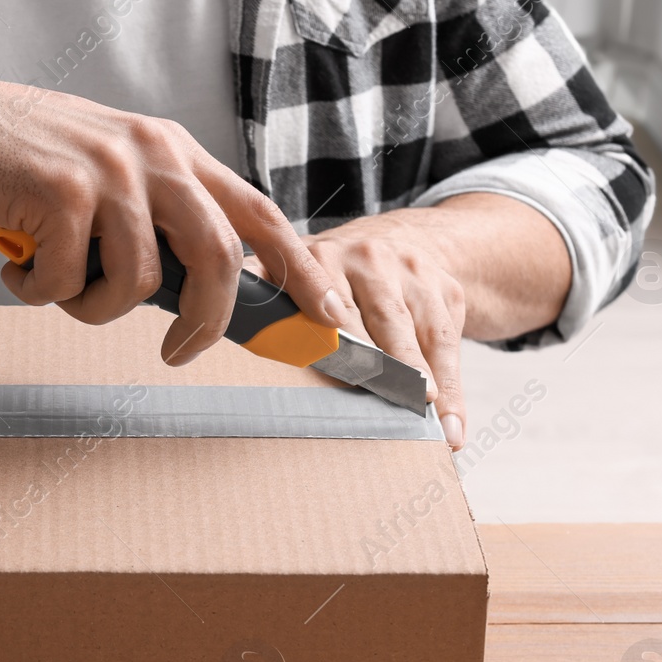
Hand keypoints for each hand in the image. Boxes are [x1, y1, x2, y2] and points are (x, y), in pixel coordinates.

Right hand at [0, 63, 344, 365]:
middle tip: (177, 352)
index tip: (323, 312)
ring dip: (90, 308)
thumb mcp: (110, 169)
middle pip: (218, 258)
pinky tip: (17, 265)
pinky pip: (66, 284)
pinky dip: (38, 292)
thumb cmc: (21, 154)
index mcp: (173, 151)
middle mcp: (151, 155)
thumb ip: (157, 215)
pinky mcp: (60, 194)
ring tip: (53, 282)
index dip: (299, 268)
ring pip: (135, 284)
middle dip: (205, 323)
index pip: (258, 214)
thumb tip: (198, 293)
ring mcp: (108, 173)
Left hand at [245, 211, 467, 448]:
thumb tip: (209, 323)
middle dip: (385, 365)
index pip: (324, 304)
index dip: (334, 340)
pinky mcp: (443, 288)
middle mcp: (365, 257)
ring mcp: (410, 271)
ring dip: (423, 382)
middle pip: (377, 319)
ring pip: (417, 332)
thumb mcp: (294, 274)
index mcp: (317, 257)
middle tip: (390, 403)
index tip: (340, 371)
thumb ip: (261, 297)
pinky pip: (448, 342)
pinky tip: (451, 422)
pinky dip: (452, 387)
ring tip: (426, 422)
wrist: (403, 239)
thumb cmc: (332, 278)